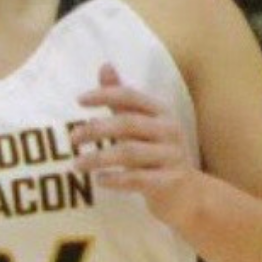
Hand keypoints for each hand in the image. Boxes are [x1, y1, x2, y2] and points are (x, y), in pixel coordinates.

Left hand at [72, 62, 201, 229]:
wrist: (189, 195)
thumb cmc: (159, 155)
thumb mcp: (144, 125)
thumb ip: (123, 101)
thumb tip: (104, 66)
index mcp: (161, 112)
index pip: (130, 96)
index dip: (104, 95)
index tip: (79, 101)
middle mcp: (169, 131)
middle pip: (127, 123)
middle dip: (96, 130)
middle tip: (72, 138)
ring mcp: (171, 157)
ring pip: (129, 153)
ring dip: (98, 158)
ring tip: (76, 165)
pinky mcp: (169, 182)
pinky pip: (137, 179)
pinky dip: (115, 179)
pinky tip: (99, 180)